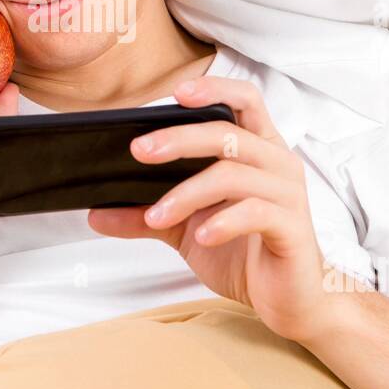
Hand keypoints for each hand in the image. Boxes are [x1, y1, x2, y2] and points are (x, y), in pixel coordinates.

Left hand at [87, 75, 341, 343]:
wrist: (287, 301)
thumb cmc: (244, 252)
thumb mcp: (186, 230)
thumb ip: (146, 216)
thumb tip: (96, 212)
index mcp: (257, 149)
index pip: (244, 99)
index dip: (214, 87)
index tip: (176, 93)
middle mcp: (277, 162)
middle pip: (227, 132)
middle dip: (178, 139)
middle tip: (138, 151)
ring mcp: (288, 194)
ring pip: (233, 174)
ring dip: (186, 193)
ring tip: (156, 215)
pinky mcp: (293, 227)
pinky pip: (256, 212)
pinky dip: (223, 221)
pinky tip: (202, 235)